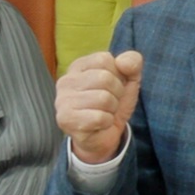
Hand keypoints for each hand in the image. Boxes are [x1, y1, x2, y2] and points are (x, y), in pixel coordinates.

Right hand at [55, 49, 145, 163]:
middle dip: (116, 93)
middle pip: (105, 78)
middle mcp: (66, 81)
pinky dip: (107, 121)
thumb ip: (132, 63)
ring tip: (103, 112)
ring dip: (112, 109)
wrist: (104, 135)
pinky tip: (99, 123)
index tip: (111, 86)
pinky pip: (99, 117)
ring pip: (104, 98)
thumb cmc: (113, 103)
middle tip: (109, 103)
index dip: (118, 75)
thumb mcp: (128, 79)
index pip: (104, 59)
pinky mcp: (65, 119)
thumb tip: (122, 62)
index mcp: (78, 66)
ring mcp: (62, 100)